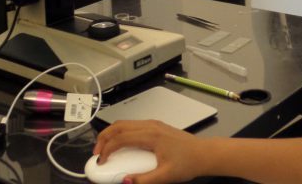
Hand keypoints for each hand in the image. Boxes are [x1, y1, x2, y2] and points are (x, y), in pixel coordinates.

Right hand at [93, 120, 207, 183]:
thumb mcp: (165, 176)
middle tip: (97, 153)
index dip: (106, 149)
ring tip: (105, 149)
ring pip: (125, 123)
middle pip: (119, 126)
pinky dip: (121, 133)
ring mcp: (153, 124)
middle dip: (104, 138)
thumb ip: (143, 180)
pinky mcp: (155, 126)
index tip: (100, 162)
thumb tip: (124, 180)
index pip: (121, 138)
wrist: (204, 153)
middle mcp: (150, 125)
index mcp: (151, 135)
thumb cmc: (188, 163)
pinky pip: (132, 126)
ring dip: (112, 134)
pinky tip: (121, 146)